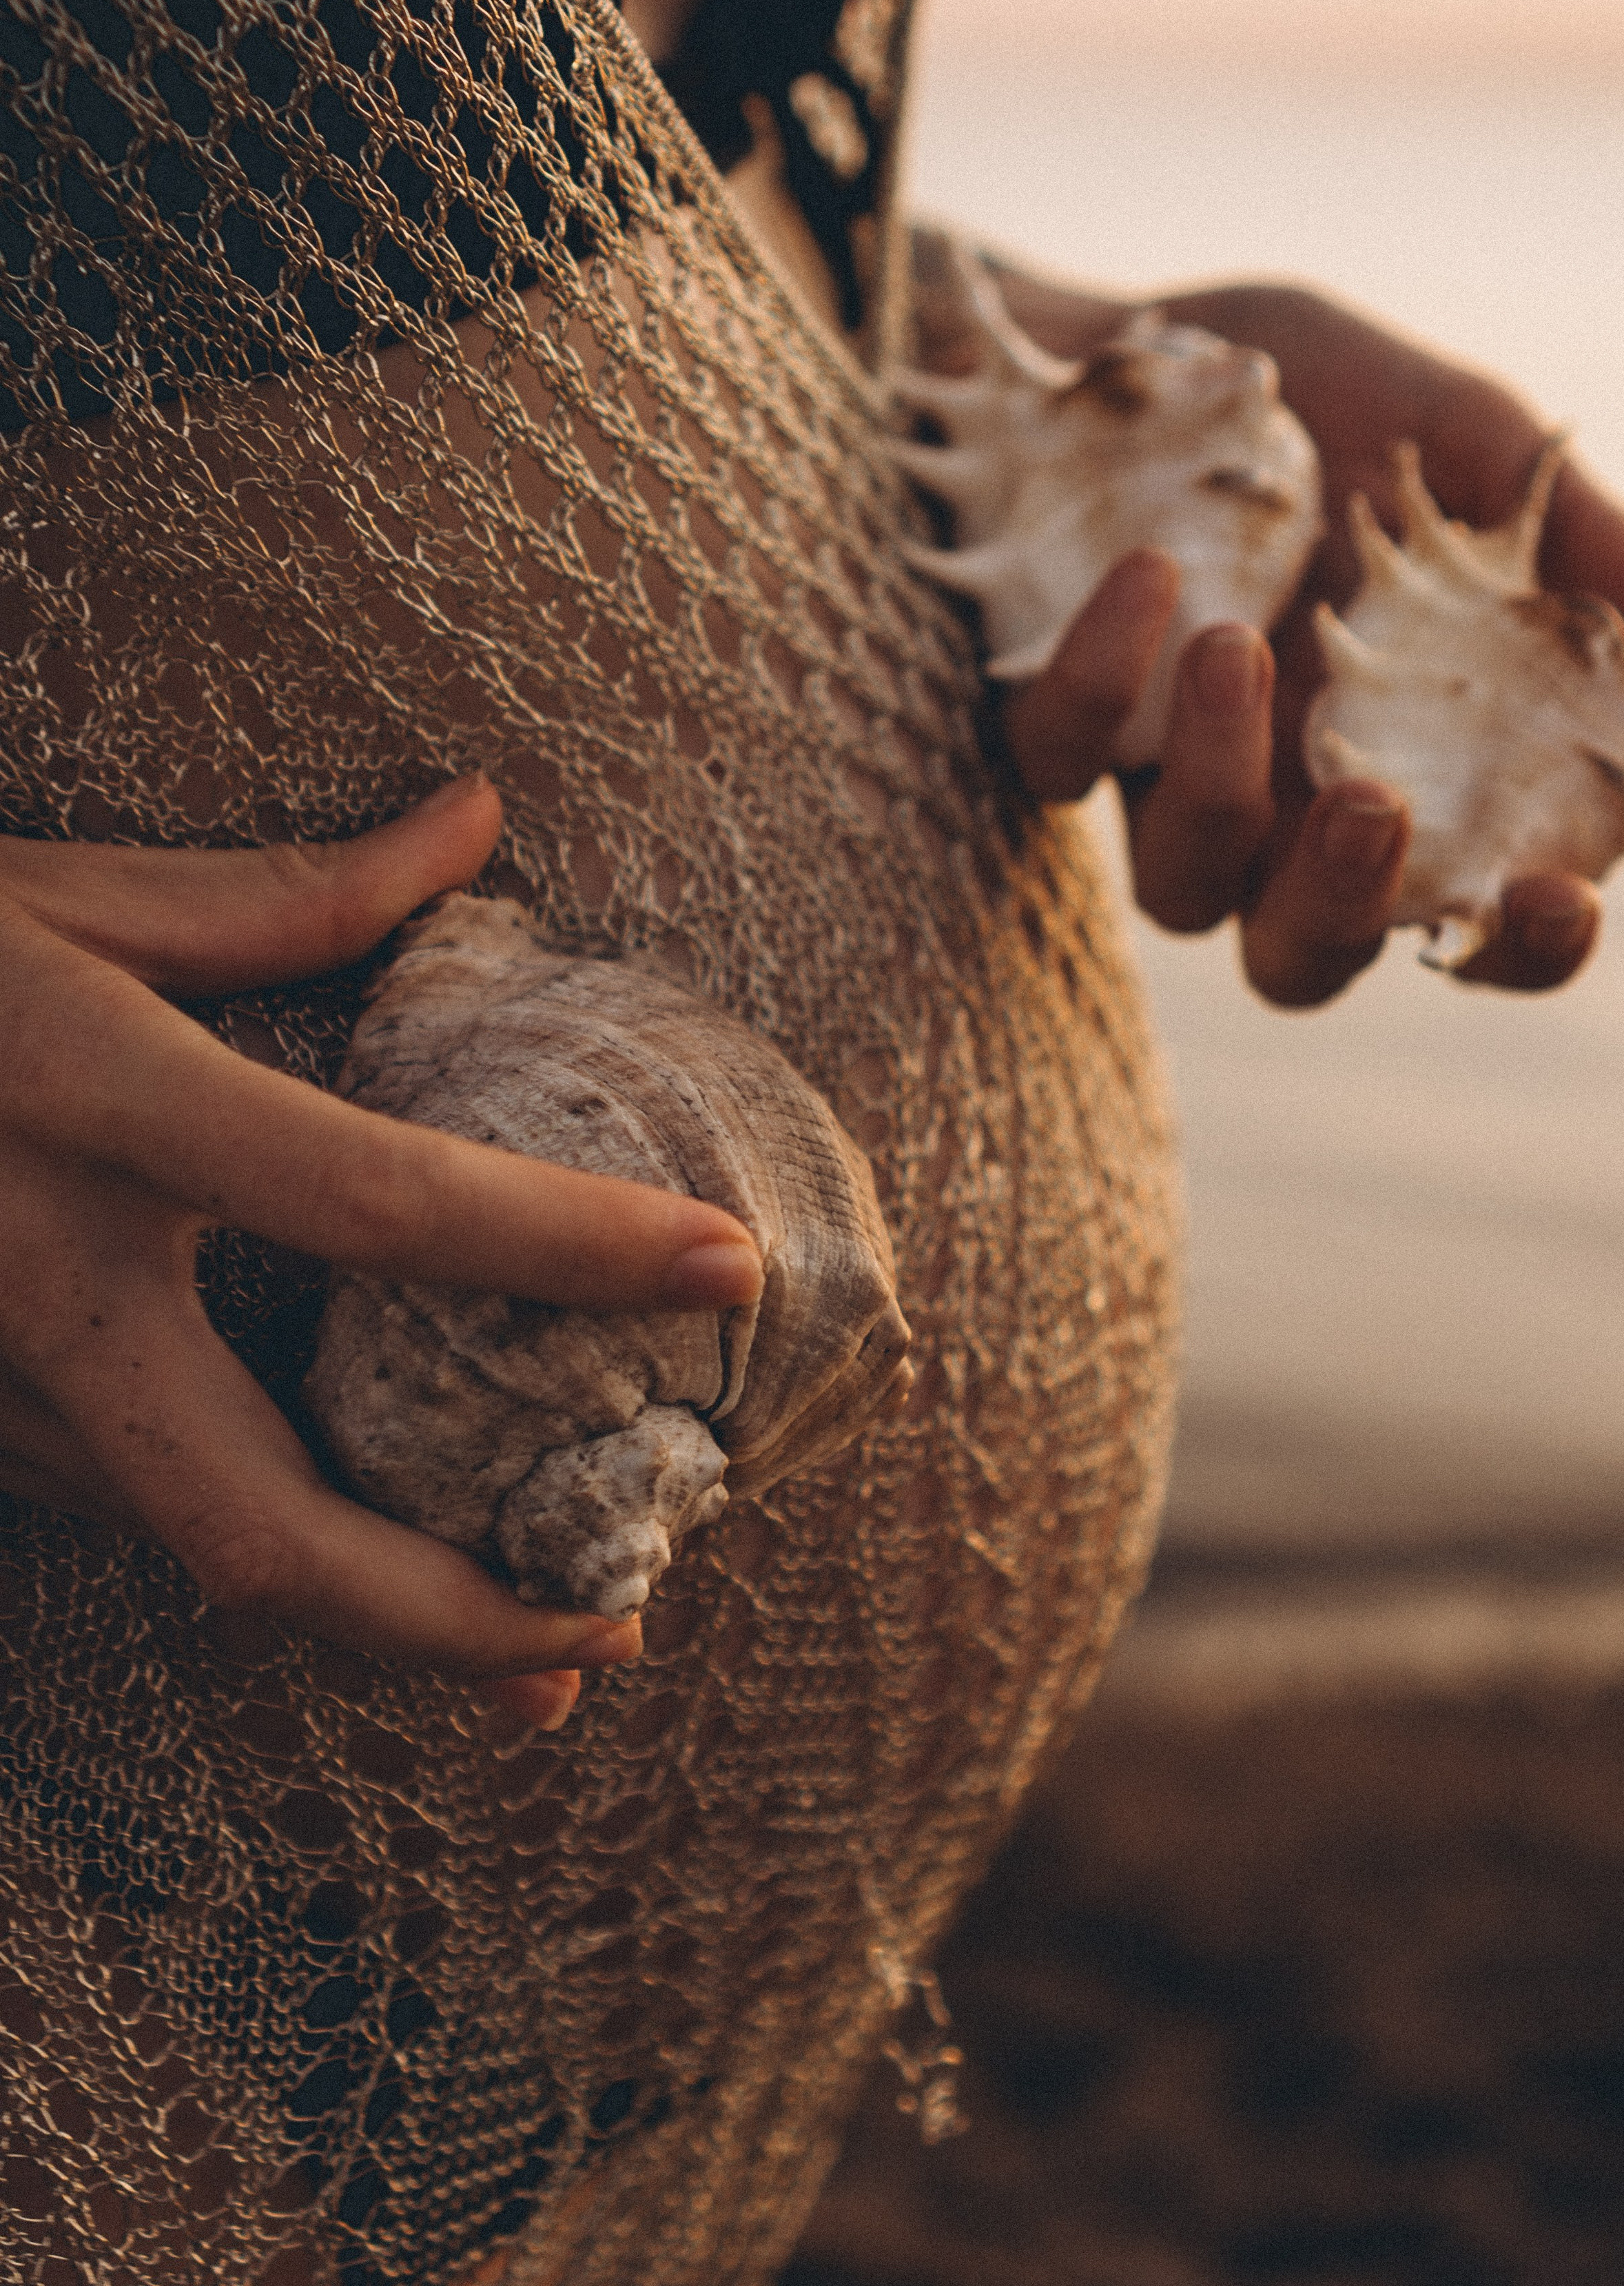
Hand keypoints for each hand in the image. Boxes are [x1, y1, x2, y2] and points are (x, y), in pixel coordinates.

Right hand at [0, 776, 763, 1727]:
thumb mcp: (62, 898)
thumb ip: (286, 893)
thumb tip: (477, 816)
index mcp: (98, 1111)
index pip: (378, 1201)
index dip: (563, 1245)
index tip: (722, 1266)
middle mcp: (40, 1289)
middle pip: (266, 1530)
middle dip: (453, 1623)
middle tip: (612, 1640)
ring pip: (193, 1551)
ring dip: (369, 1614)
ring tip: (530, 1627)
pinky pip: (127, 1511)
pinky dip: (257, 1543)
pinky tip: (360, 1543)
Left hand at [996, 277, 1623, 1005]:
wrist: (1117, 326)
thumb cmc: (1311, 393)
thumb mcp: (1461, 432)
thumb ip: (1580, 541)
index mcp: (1412, 764)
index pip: (1476, 916)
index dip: (1522, 945)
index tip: (1555, 900)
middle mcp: (1281, 805)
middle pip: (1302, 961)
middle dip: (1341, 909)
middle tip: (1368, 805)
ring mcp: (1159, 776)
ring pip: (1178, 890)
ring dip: (1217, 786)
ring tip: (1237, 645)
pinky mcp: (1050, 717)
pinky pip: (1060, 760)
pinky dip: (1101, 677)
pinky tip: (1150, 573)